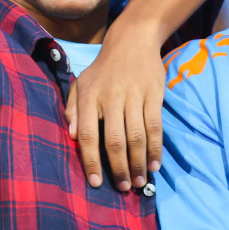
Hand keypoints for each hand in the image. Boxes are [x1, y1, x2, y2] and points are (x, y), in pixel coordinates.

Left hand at [66, 25, 164, 191]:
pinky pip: (155, 126)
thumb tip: (72, 136)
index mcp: (88, 97)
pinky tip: (154, 164)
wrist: (132, 41)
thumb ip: (73, 109)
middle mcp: (110, 98)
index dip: (91, 161)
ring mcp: (134, 96)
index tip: (96, 183)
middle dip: (119, 167)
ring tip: (139, 181)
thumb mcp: (81, 84)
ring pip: (136, 136)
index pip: (88, 135)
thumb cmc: (102, 68)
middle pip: (114, 140)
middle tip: (122, 188)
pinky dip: (156, 147)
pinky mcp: (154, 95)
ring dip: (138, 162)